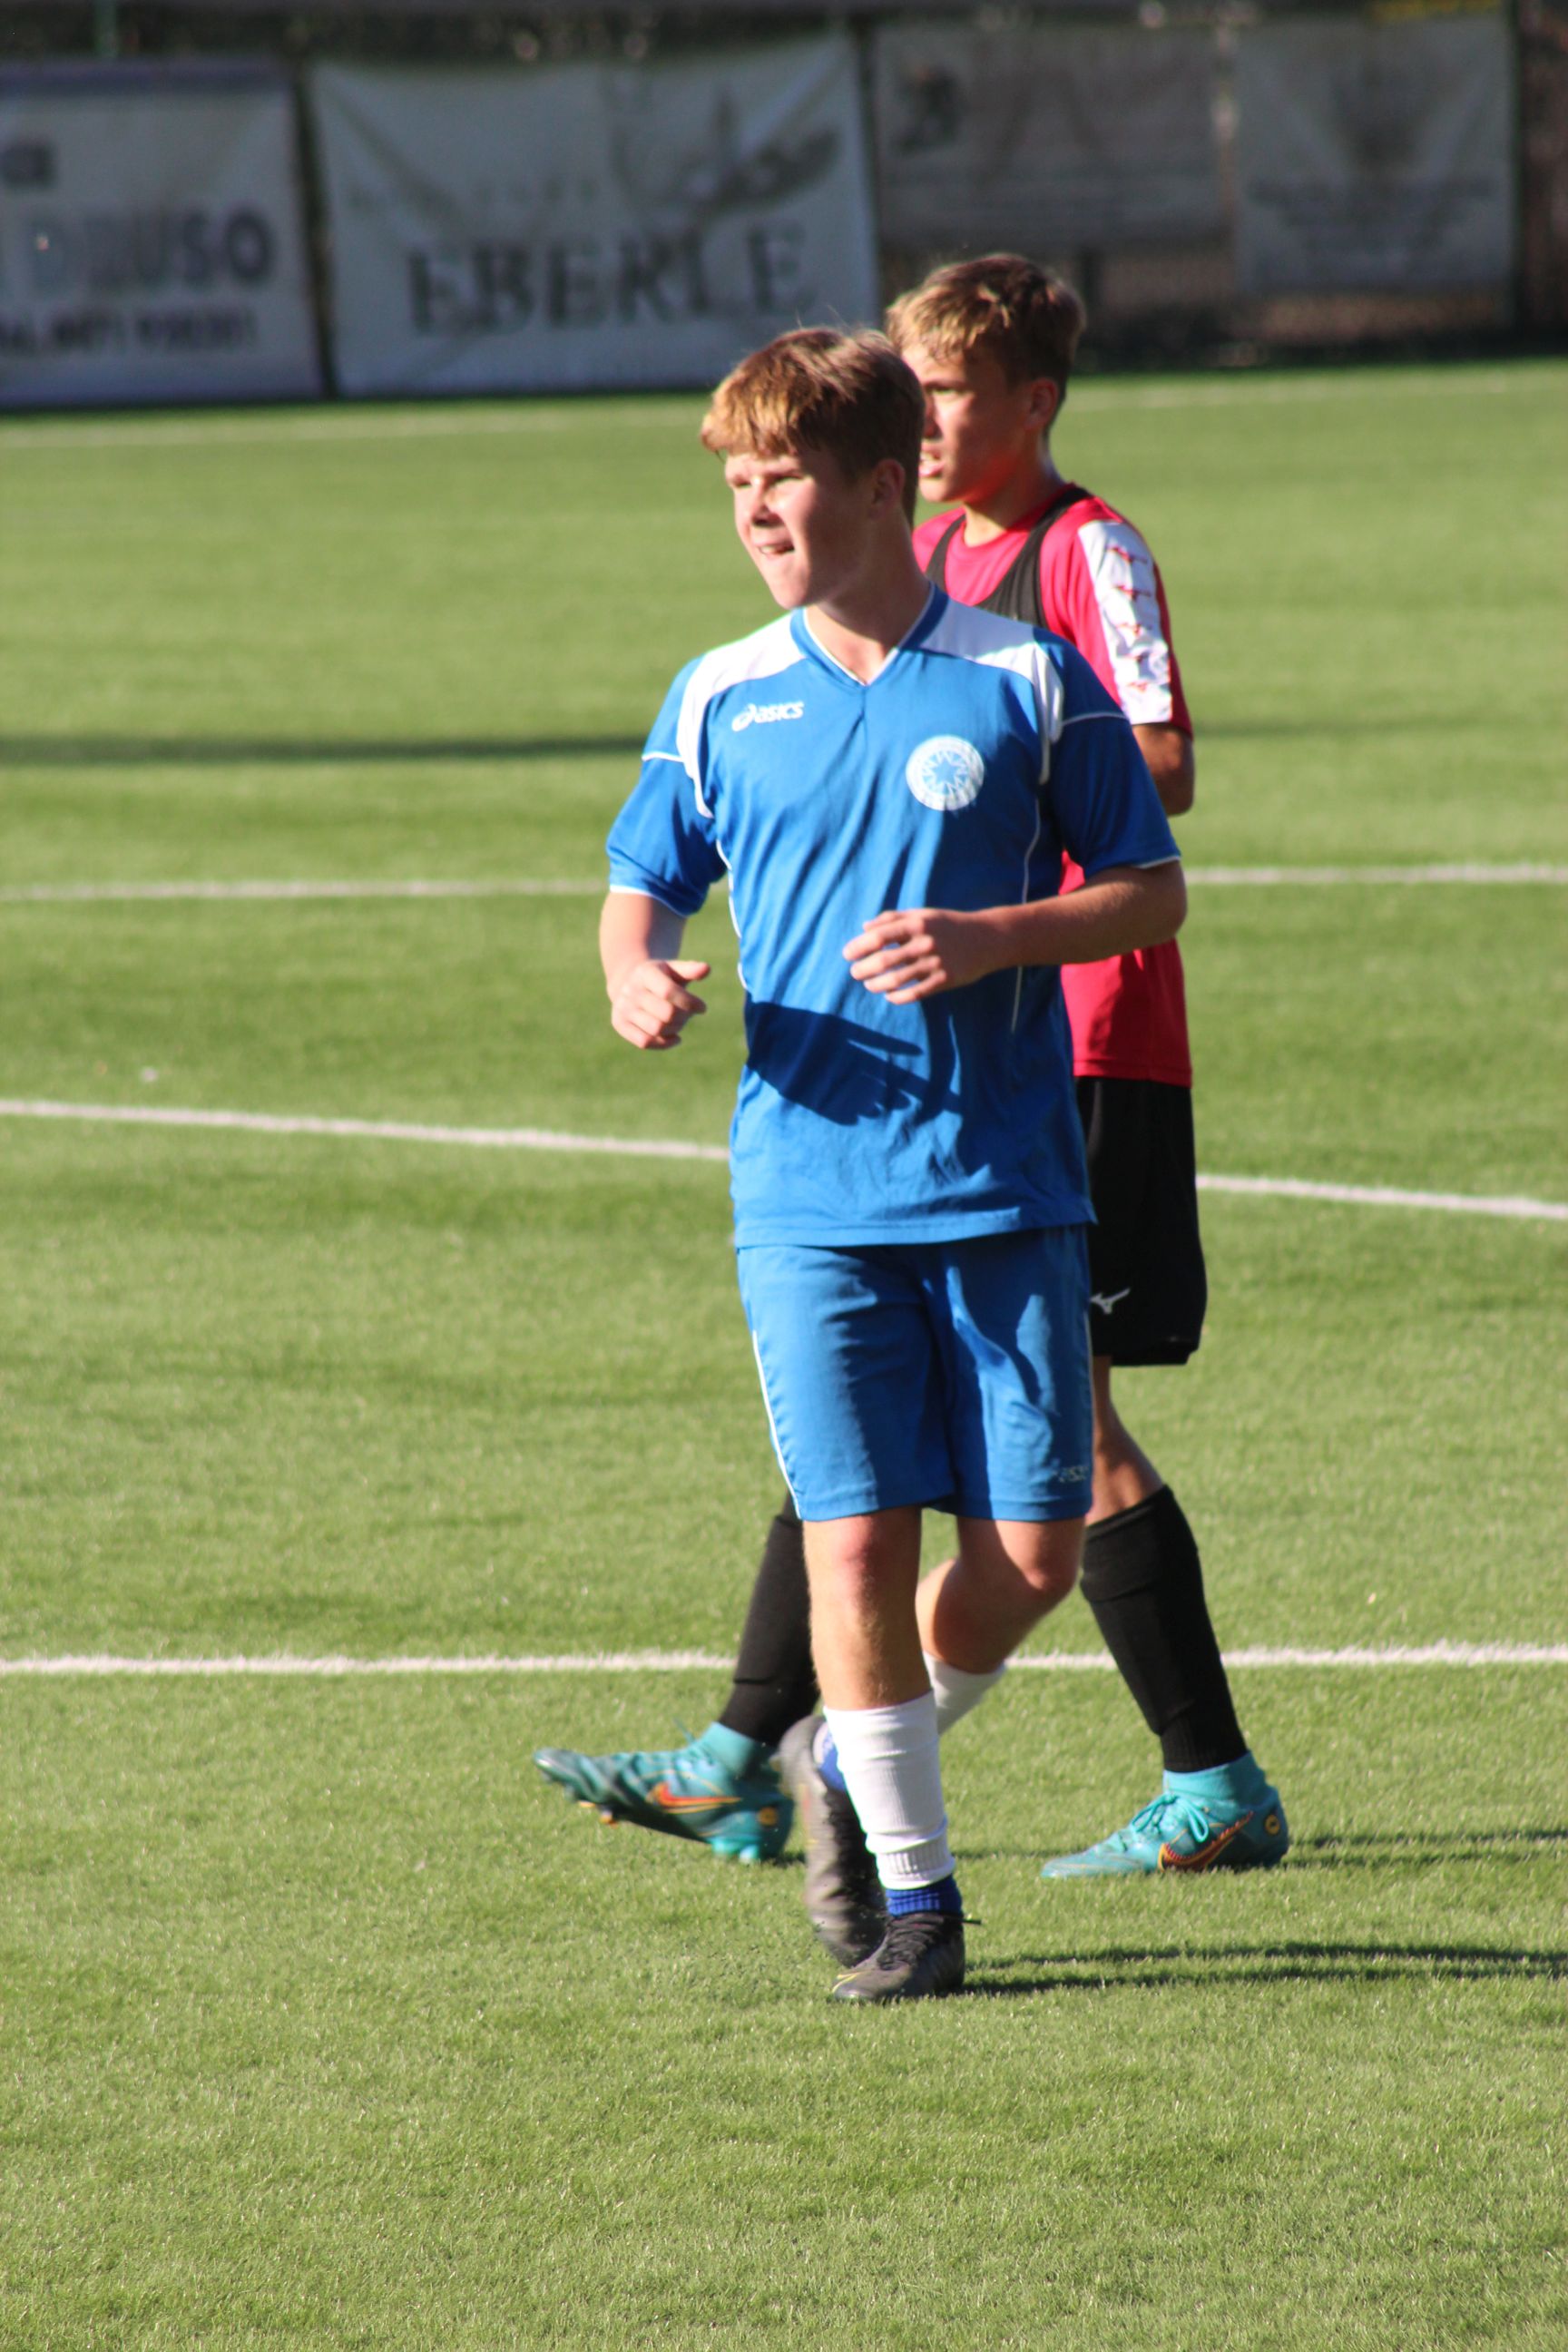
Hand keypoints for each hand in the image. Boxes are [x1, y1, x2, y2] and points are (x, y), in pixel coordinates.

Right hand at [609, 958, 710, 1049]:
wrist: (629, 982)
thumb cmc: (661, 977)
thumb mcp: (674, 969)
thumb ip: (690, 970)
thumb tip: (707, 969)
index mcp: (645, 973)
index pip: (669, 992)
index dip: (690, 1002)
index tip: (702, 1008)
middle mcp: (630, 989)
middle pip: (666, 1013)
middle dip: (684, 1017)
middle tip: (689, 1015)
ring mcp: (622, 1007)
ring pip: (657, 1029)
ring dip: (675, 1029)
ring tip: (680, 1023)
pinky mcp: (619, 1023)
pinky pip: (644, 1042)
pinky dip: (664, 1043)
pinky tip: (675, 1037)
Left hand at [844, 909, 995, 1004]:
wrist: (987, 939)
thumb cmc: (949, 925)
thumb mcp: (923, 914)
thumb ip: (893, 918)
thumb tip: (864, 927)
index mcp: (917, 923)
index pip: (878, 936)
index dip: (858, 946)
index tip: (847, 954)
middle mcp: (925, 943)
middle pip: (884, 960)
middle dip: (863, 968)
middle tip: (854, 973)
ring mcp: (935, 963)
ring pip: (897, 979)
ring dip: (877, 984)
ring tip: (869, 985)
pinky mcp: (945, 980)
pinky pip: (915, 993)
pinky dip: (898, 997)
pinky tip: (889, 996)